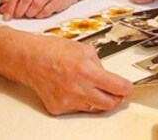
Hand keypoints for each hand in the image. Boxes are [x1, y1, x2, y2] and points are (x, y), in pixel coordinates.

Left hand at [0, 0, 79, 20]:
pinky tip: (39, 15)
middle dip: (20, 11)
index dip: (10, 7)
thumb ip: (18, 0)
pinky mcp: (57, 1)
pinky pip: (46, 11)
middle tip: (19, 16)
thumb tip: (3, 9)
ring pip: (35, 5)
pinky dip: (40, 15)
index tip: (6, 17)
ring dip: (30, 13)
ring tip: (30, 14)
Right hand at [0, 27, 132, 114]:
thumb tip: (108, 76)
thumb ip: (99, 64)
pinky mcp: (58, 109)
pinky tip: (70, 88)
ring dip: (96, 98)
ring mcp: (68, 101)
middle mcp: (79, 89)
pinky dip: (79, 100)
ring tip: (86, 84)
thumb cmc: (53, 50)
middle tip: (115, 91)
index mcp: (88, 71)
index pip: (118, 87)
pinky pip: (77, 108)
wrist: (29, 59)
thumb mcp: (84, 49)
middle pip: (110, 104)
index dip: (127, 89)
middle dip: (116, 98)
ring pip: (93, 107)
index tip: (128, 88)